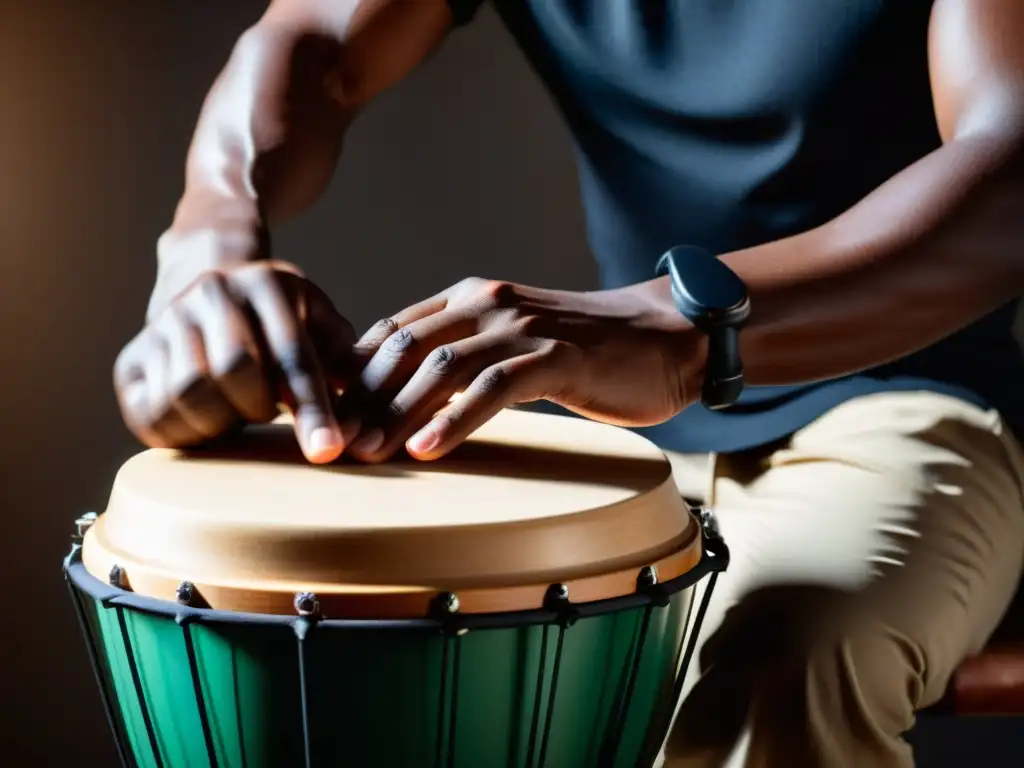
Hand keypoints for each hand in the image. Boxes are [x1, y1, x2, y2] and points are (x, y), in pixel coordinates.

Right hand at [114, 239, 358, 462]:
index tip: (327, 452)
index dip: (312, 408)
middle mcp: (210, 292)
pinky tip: (207, 420)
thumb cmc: (285, 324)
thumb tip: (365, 411)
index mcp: (266, 281)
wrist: (213, 295)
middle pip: (234, 369)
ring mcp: (163, 322)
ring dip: (223, 420)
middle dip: (259, 406)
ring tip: (237, 410)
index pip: (292, 353)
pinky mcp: (129, 361)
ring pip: (189, 392)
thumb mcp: (321, 326)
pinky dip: (186, 433)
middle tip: (267, 411)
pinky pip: (153, 414)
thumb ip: (347, 362)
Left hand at [345, 276, 703, 462]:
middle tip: (338, 444)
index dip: (355, 373)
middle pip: (406, 348)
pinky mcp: (555, 357)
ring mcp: (522, 327)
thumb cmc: (584, 352)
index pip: (394, 330)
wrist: (661, 339)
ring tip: (370, 453)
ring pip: (441, 367)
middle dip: (366, 398)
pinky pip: (492, 388)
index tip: (329, 416)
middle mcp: (488, 303)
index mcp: (471, 297)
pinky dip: (454, 420)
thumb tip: (406, 399)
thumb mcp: (512, 343)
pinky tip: (428, 449)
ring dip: (398, 412)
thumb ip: (464, 357)